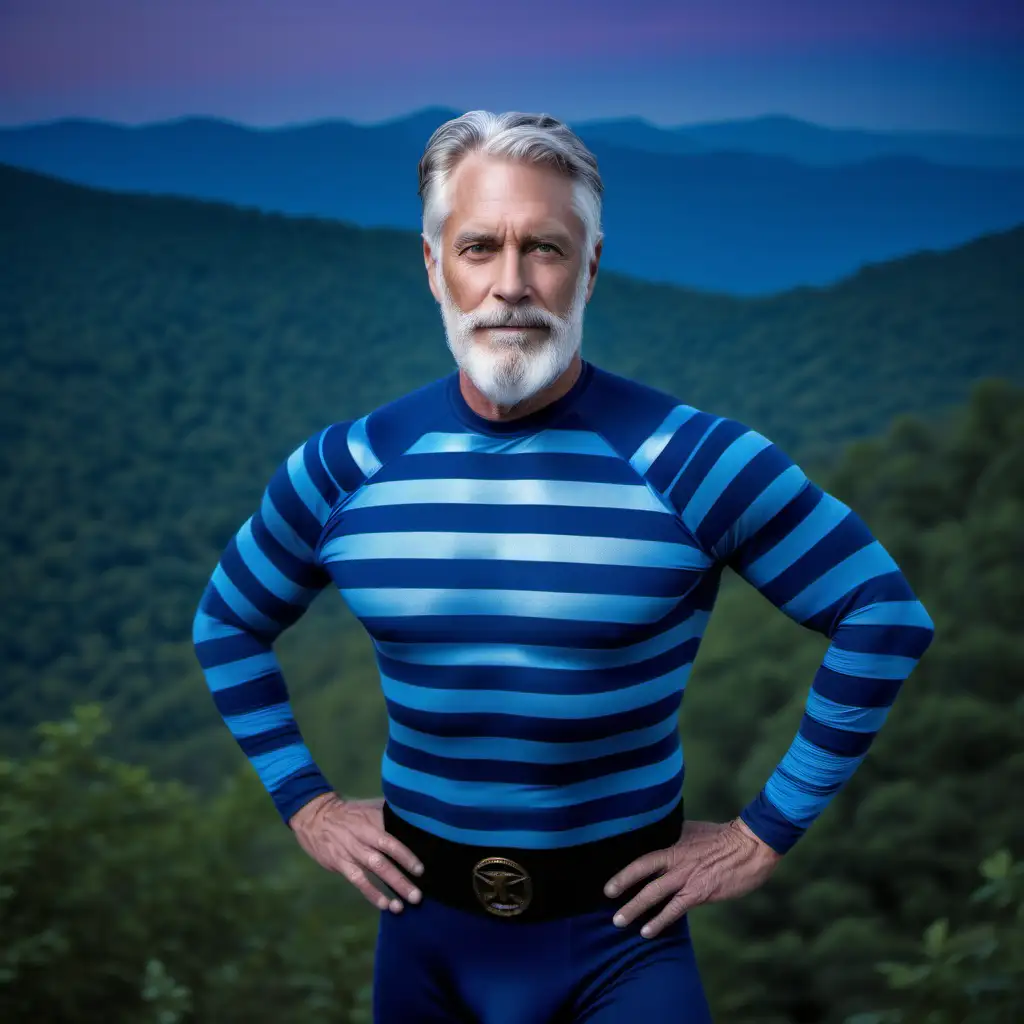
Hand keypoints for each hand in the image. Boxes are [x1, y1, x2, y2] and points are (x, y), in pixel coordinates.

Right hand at [289, 793, 424, 913]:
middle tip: (418, 894)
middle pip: (386, 856)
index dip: (406, 855)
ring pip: (374, 869)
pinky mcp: (340, 863)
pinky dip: (371, 893)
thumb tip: (417, 818)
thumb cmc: (350, 813)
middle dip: (402, 876)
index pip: (392, 838)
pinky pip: (358, 880)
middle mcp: (364, 836)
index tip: (421, 870)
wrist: (315, 816)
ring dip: (389, 887)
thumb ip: (389, 814)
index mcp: (373, 821)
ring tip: (403, 905)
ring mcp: (352, 851)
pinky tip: (385, 905)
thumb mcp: (369, 807)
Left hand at [603, 817, 780, 938]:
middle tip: (606, 896)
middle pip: (641, 871)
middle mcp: (675, 858)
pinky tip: (647, 932)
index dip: (625, 863)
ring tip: (619, 921)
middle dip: (622, 885)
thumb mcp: (692, 830)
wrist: (750, 845)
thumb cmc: (723, 837)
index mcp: (673, 841)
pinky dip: (659, 921)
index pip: (642, 852)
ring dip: (634, 908)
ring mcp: (686, 876)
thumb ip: (674, 837)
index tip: (611, 873)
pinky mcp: (699, 892)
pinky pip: (674, 909)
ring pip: (653, 893)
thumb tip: (659, 841)